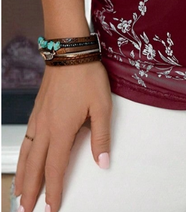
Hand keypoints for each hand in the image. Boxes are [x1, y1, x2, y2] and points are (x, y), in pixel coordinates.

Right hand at [13, 60, 112, 211]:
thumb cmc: (87, 76)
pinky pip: (26, 140)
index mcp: (62, 130)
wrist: (69, 52)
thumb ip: (101, 136)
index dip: (53, 190)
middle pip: (35, 166)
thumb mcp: (102, 106)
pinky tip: (24, 159)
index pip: (55, 168)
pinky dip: (22, 156)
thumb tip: (103, 162)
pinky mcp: (37, 111)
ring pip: (26, 154)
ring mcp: (38, 119)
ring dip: (22, 175)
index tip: (51, 208)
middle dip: (30, 190)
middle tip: (26, 210)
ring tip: (19, 193)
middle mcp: (45, 128)